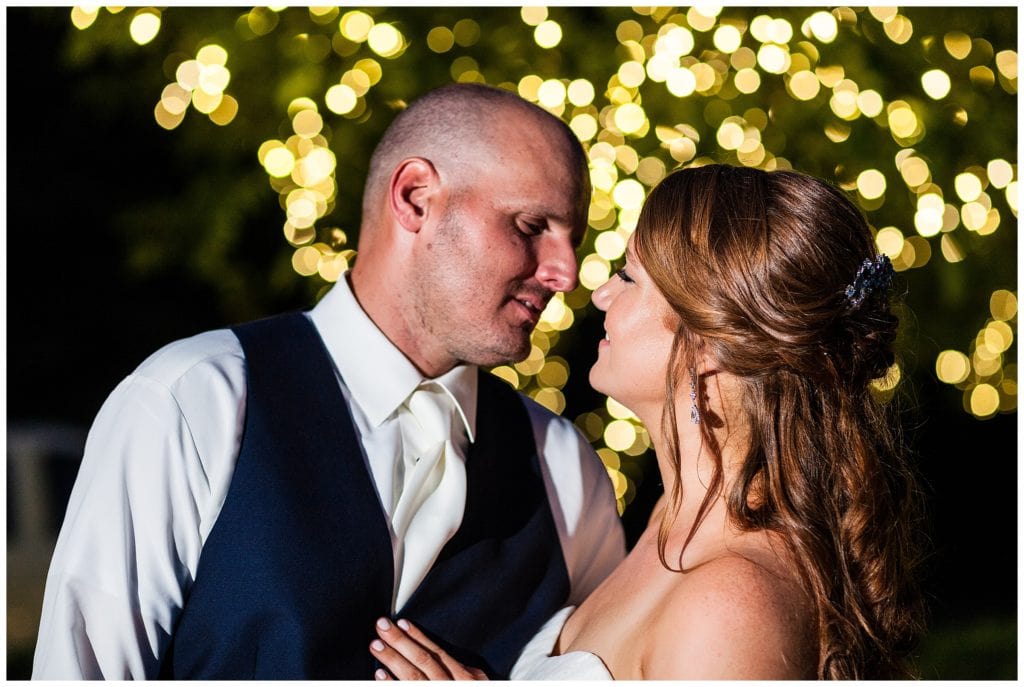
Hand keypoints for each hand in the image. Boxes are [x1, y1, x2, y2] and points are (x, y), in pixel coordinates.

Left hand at [370, 617, 488, 679]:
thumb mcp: (479, 685)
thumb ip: (465, 673)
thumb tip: (450, 659)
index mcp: (464, 680)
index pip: (437, 654)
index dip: (419, 637)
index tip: (402, 623)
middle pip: (423, 661)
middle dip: (401, 642)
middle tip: (382, 627)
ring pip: (413, 678)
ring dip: (393, 660)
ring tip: (376, 645)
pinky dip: (391, 685)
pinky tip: (379, 676)